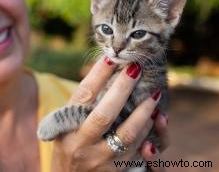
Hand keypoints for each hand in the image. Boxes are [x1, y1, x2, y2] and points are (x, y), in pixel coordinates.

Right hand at [51, 57, 165, 171]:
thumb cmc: (68, 145)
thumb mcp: (65, 125)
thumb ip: (80, 106)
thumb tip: (104, 73)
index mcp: (66, 125)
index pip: (83, 95)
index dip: (97, 75)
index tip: (111, 58)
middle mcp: (80, 142)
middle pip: (105, 113)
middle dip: (123, 88)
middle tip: (137, 68)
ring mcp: (96, 159)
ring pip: (127, 134)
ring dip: (144, 112)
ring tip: (154, 96)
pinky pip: (135, 151)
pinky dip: (147, 133)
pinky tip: (153, 120)